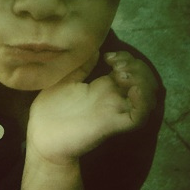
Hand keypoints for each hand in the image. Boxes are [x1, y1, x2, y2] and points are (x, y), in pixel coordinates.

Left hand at [26, 50, 157, 165]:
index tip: (108, 56)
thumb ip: (81, 68)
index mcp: (102, 89)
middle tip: (117, 64)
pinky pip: (139, 116)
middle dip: (137, 67)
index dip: (126, 59)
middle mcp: (112, 100)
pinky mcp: (112, 125)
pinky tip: (131, 90)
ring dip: (143, 81)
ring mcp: (114, 112)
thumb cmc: (48, 111)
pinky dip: (142, 102)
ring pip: (148, 98)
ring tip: (122, 75)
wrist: (40, 138)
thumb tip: (95, 51)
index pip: (130, 71)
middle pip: (144, 82)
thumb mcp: (65, 82)